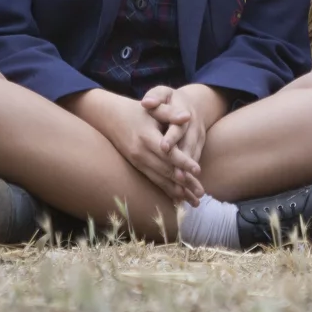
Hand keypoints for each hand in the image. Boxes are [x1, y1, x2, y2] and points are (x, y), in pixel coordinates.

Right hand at [69, 89, 202, 203]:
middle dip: (184, 183)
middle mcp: (141, 152)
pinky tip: (179, 199)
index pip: (168, 153)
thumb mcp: (154, 109)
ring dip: (177, 192)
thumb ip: (171, 113)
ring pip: (160, 179)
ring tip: (194, 202)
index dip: (183, 162)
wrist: (110, 118)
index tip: (198, 170)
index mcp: (147, 137)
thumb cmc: (138, 111)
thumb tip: (188, 116)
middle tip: (201, 194)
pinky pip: (153, 181)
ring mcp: (137, 161)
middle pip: (166, 170)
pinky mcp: (137, 166)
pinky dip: (166, 190)